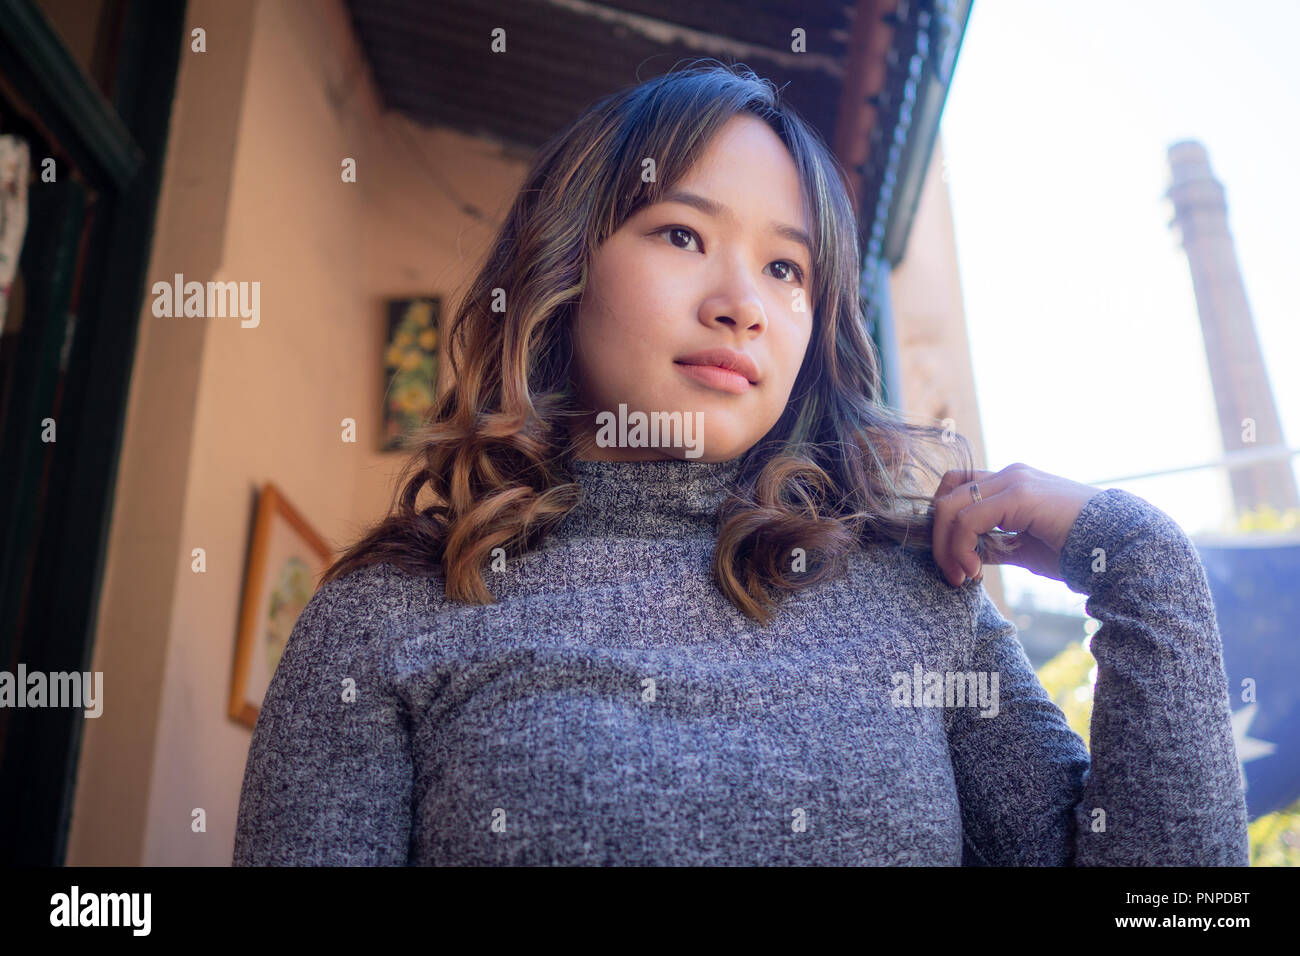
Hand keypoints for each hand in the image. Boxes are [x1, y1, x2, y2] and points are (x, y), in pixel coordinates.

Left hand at [931, 463, 1103, 587]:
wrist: (1120, 549)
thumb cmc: (1078, 551)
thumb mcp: (1023, 549)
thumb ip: (992, 545)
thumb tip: (964, 555)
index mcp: (1010, 484)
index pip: (955, 490)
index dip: (944, 525)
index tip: (955, 564)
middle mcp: (1009, 475)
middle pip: (947, 496)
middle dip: (939, 540)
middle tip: (953, 576)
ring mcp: (1014, 480)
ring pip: (951, 506)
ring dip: (947, 547)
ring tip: (962, 577)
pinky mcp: (1020, 495)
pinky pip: (969, 518)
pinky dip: (961, 547)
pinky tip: (974, 571)